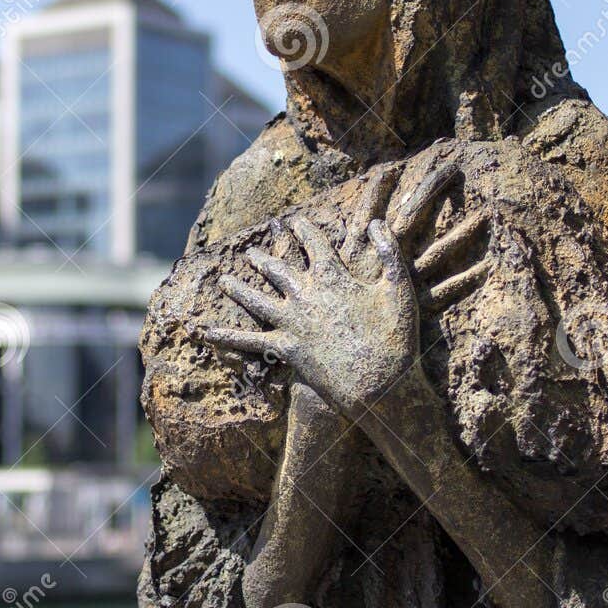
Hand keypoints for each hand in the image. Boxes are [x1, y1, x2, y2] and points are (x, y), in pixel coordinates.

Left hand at [203, 164, 491, 423]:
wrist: (379, 386)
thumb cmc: (395, 338)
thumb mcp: (399, 289)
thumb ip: (389, 252)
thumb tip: (376, 223)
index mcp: (332, 276)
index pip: (313, 242)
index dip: (303, 229)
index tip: (294, 222)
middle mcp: (305, 295)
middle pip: (277, 268)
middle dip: (263, 258)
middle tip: (252, 252)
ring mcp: (291, 322)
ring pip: (256, 299)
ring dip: (239, 289)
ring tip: (224, 281)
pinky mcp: (285, 349)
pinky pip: (250, 340)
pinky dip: (228, 336)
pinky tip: (208, 333)